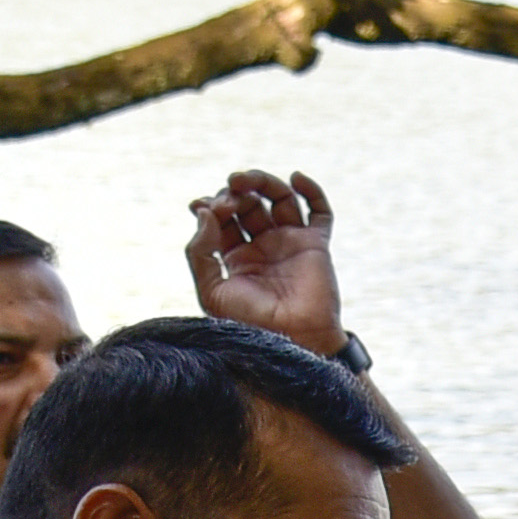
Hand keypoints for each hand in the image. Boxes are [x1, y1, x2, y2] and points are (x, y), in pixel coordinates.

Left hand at [186, 169, 344, 356]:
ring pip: (278, 198)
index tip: (201, 207)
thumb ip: (199, 251)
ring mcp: (290, 243)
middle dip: (233, 193)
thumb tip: (203, 211)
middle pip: (248, 203)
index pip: (221, 219)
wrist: (294, 341)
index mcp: (236, 258)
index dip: (210, 206)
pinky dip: (311, 189)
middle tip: (227, 199)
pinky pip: (319, 211)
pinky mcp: (316, 245)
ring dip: (261, 182)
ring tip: (244, 180)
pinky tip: (296, 177)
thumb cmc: (251, 324)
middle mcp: (263, 247)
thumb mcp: (211, 291)